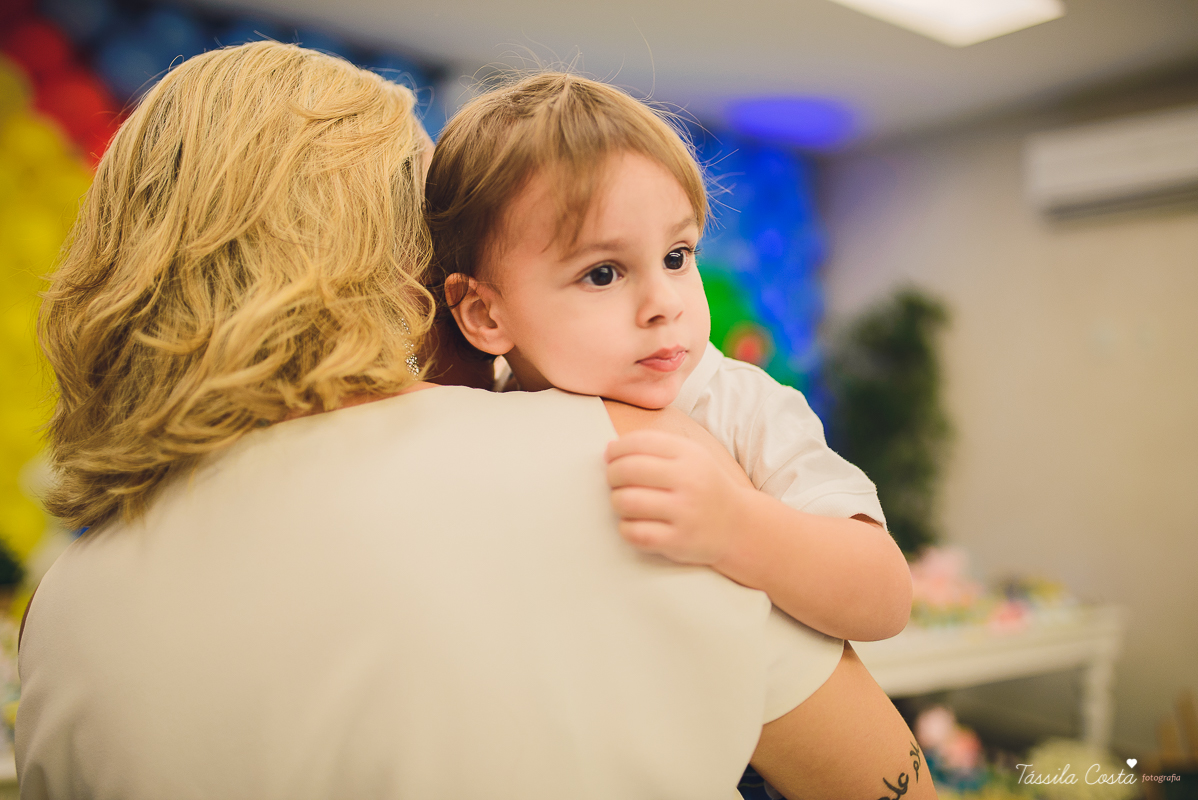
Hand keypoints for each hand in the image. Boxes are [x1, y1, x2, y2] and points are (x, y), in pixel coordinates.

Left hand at [604, 429, 749, 564]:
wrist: (738, 526)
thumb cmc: (704, 488)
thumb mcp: (691, 457)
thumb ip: (655, 447)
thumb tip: (610, 448)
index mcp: (690, 455)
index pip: (640, 442)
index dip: (617, 449)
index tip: (611, 456)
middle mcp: (689, 482)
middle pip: (628, 470)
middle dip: (612, 474)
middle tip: (614, 480)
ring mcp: (685, 513)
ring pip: (626, 501)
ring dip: (617, 501)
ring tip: (624, 502)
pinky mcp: (678, 541)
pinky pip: (635, 532)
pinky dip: (626, 528)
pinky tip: (634, 523)